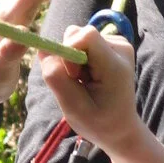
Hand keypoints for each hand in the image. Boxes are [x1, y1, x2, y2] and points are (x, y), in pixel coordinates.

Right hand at [39, 22, 139, 155]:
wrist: (120, 127)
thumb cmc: (98, 122)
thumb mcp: (73, 108)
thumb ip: (56, 78)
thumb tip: (43, 49)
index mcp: (115, 65)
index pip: (86, 35)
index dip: (69, 51)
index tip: (73, 76)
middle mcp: (121, 48)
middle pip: (78, 35)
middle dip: (69, 58)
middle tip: (80, 83)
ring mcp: (118, 44)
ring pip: (77, 39)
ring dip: (74, 61)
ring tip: (86, 83)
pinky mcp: (111, 44)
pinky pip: (82, 43)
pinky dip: (79, 61)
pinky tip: (90, 78)